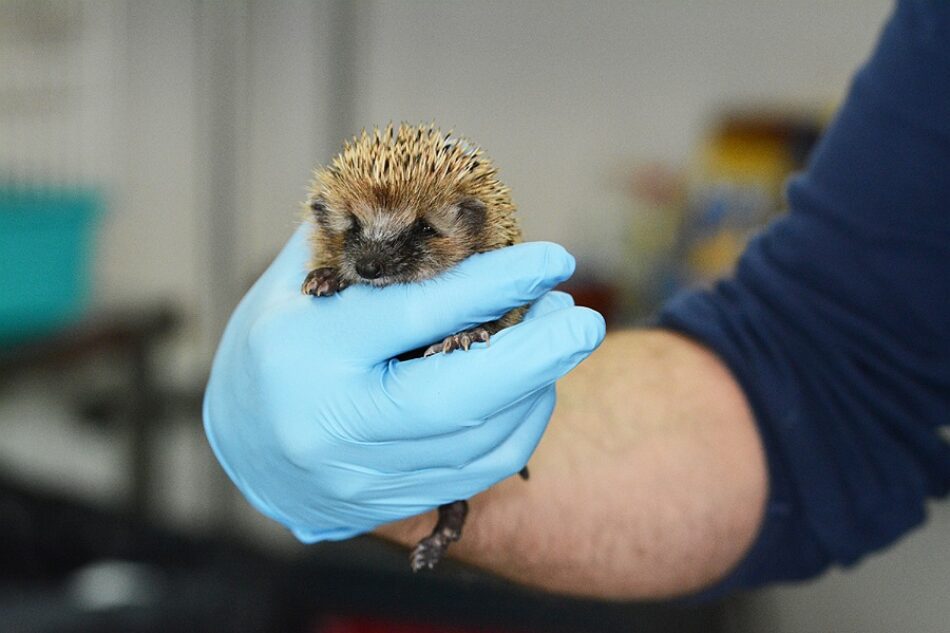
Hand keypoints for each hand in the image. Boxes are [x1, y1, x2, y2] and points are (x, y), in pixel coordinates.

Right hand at [202, 226, 605, 541]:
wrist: (241, 445)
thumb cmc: (274, 343)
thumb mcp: (296, 281)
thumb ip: (362, 242)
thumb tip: (442, 198)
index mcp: (309, 350)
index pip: (419, 314)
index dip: (497, 283)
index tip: (555, 259)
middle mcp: (334, 423)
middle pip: (464, 399)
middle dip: (541, 356)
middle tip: (584, 318)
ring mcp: (363, 476)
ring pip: (483, 442)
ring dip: (537, 390)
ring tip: (555, 341)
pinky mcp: (388, 507)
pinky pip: (477, 473)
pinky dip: (517, 428)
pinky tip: (530, 390)